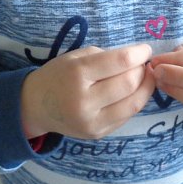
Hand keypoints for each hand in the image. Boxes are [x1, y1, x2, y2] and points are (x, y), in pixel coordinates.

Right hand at [21, 44, 155, 139]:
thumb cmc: (58, 74)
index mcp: (77, 73)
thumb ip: (106, 57)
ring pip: (133, 104)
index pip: (119, 62)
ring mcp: (91, 121)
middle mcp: (84, 100)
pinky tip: (133, 93)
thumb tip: (137, 60)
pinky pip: (126, 116)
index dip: (139, 54)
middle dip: (142, 71)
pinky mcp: (97, 133)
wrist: (36, 106)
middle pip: (129, 83)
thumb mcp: (76, 57)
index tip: (146, 50)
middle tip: (144, 64)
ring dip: (145, 88)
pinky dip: (134, 101)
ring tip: (144, 78)